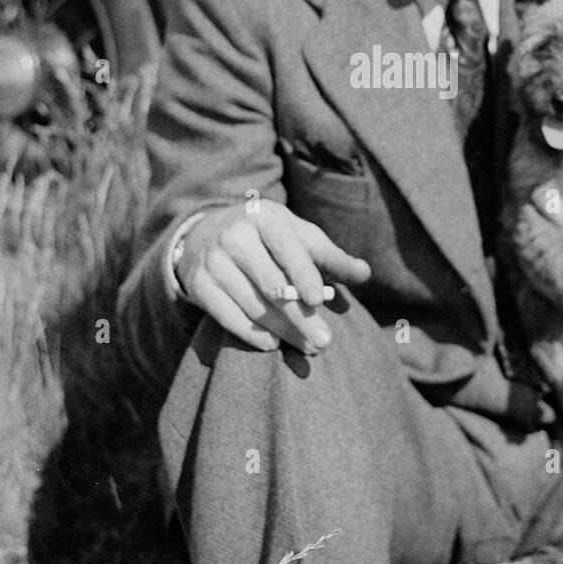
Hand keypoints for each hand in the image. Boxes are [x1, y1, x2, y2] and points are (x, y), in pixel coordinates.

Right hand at [174, 199, 370, 355]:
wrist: (205, 232)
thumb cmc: (266, 236)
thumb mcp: (297, 235)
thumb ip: (330, 256)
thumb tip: (364, 273)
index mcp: (264, 216)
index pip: (286, 247)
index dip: (302, 273)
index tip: (317, 299)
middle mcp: (234, 235)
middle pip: (271, 284)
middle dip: (299, 315)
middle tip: (323, 341)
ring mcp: (213, 260)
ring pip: (253, 305)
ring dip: (282, 331)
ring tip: (308, 347)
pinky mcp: (198, 285)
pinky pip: (228, 316)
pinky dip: (252, 334)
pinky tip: (273, 344)